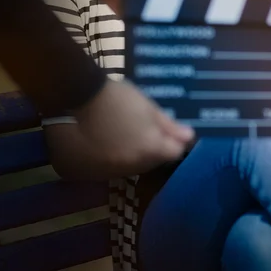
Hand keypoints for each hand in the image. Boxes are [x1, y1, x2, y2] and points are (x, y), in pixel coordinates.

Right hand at [74, 79, 194, 174]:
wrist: (82, 98)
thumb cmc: (119, 98)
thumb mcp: (148, 107)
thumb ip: (169, 125)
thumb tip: (188, 137)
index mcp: (150, 148)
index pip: (174, 153)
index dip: (175, 141)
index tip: (171, 132)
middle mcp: (134, 164)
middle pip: (154, 163)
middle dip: (156, 150)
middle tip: (148, 131)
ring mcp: (112, 170)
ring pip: (133, 168)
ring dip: (136, 156)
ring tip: (128, 137)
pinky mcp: (94, 171)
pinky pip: (113, 170)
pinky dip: (117, 159)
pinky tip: (111, 144)